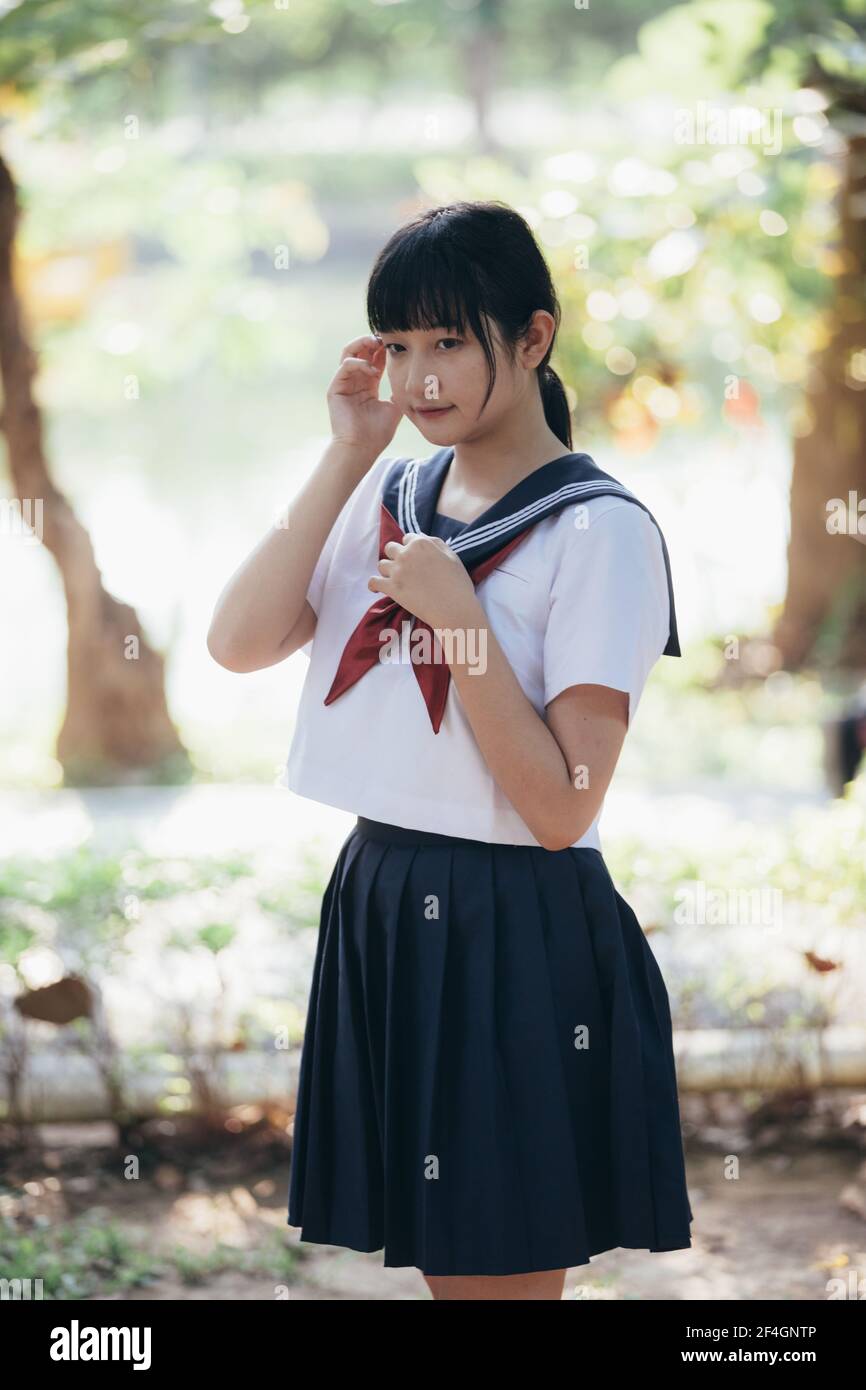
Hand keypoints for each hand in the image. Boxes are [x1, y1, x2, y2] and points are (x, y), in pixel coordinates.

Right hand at [327, 334, 402, 457]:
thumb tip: (413, 380)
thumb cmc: (377, 434)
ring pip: (349, 352)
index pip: (375, 358)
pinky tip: (372, 372)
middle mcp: (355, 381)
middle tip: (385, 338)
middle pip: (361, 350)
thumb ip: (400, 391)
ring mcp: (344, 383)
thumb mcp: (395, 408)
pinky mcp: (335, 388)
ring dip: (363, 344)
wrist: (361, 449)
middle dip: (373, 341)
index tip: (397, 342)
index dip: (384, 348)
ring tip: (376, 344)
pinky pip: (345, 366)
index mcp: (368, 385)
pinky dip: (359, 363)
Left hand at [368, 533, 478, 628]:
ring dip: (387, 570)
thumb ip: (436, 543)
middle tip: (405, 568)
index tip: (415, 557)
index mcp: (421, 544)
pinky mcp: (391, 588)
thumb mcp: (452, 556)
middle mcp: (406, 554)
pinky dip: (374, 585)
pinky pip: (373, 582)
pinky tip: (377, 589)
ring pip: (381, 564)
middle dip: (396, 555)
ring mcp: (397, 571)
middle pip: (390, 548)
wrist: (454, 609)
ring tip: (395, 579)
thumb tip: (422, 536)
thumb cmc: (457, 584)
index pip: (407, 538)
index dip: (411, 547)